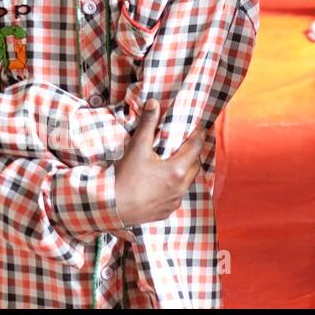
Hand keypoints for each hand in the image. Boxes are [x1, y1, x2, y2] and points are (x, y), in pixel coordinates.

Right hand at [113, 100, 206, 225]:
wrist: (113, 207)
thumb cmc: (126, 177)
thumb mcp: (137, 148)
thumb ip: (147, 125)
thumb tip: (153, 103)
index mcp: (177, 170)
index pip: (195, 148)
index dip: (199, 136)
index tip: (202, 128)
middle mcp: (181, 187)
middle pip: (194, 166)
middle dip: (192, 155)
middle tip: (186, 145)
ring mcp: (174, 201)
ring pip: (186, 183)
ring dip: (183, 172)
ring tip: (173, 164)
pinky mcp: (166, 211)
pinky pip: (176, 196)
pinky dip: (173, 187)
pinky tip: (161, 184)